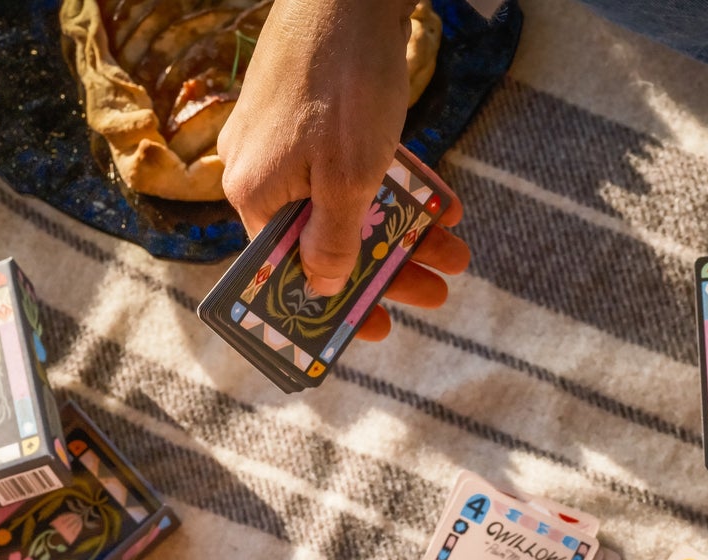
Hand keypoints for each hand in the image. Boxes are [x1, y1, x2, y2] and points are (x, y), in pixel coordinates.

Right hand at [217, 0, 469, 327]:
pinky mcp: (311, 111)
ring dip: (402, 228)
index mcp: (255, 194)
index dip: (334, 303)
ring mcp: (285, 139)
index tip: (378, 326)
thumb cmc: (344, 84)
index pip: (288, 270)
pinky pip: (353, 165)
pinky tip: (441, 203)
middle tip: (437, 290)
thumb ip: (335, 239)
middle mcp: (260, 169)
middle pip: (326, 239)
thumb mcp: (348, 179)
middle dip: (388, 268)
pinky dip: (394, 185)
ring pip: (348, 201)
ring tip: (452, 249)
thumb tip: (322, 286)